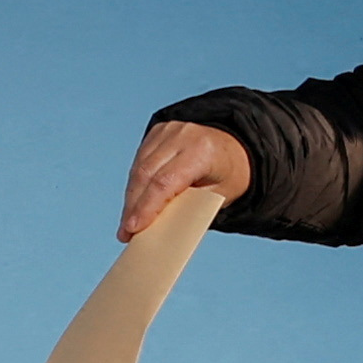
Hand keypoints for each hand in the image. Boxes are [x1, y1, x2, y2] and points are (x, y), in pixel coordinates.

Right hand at [119, 121, 249, 241]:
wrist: (236, 146)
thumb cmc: (229, 174)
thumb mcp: (218, 196)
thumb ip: (190, 208)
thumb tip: (158, 228)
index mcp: (202, 152)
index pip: (164, 182)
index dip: (145, 207)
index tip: (133, 228)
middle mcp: (183, 136)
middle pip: (146, 174)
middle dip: (133, 206)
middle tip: (126, 232)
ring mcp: (169, 130)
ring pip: (139, 167)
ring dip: (131, 197)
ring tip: (128, 222)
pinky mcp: (159, 131)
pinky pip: (141, 160)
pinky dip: (136, 183)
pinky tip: (134, 202)